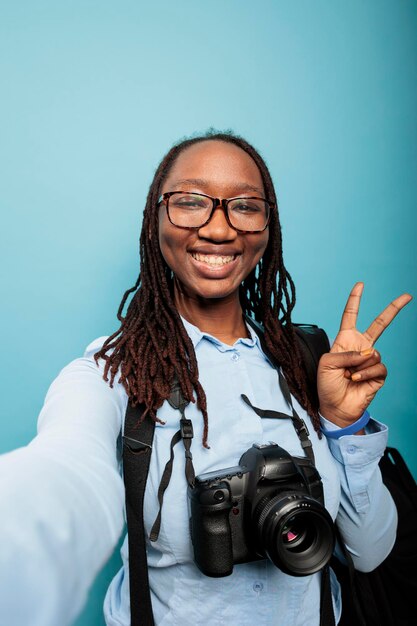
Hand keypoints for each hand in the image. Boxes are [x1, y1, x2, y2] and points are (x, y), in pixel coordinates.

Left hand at [318, 282, 411, 427]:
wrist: (335, 407)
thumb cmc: (327, 385)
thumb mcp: (327, 363)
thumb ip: (346, 352)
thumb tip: (368, 352)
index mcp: (345, 340)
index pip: (351, 316)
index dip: (355, 300)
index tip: (360, 285)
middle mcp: (360, 347)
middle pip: (380, 324)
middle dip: (393, 309)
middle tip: (407, 296)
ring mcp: (371, 360)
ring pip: (373, 352)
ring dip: (359, 364)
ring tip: (350, 375)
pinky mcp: (379, 374)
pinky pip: (378, 366)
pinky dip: (366, 372)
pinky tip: (357, 379)